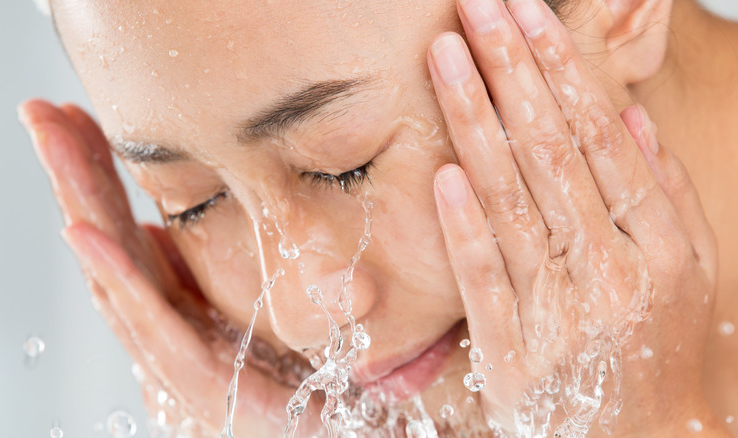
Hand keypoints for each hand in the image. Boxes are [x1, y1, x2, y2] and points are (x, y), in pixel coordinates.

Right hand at [18, 100, 317, 435]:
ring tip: (56, 151)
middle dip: (76, 178)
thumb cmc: (309, 376)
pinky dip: (120, 280)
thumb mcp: (257, 306)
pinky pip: (159, 330)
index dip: (99, 177)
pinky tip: (88, 233)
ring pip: (122, 280)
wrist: (350, 428)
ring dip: (86, 210)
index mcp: (183, 309)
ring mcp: (184, 363)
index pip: (129, 233)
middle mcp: (174, 332)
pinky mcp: (209, 390)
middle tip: (41, 113)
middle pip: (114, 248)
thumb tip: (153, 229)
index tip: (74, 117)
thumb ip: (200, 275)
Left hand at [427, 0, 725, 434]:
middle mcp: (612, 271)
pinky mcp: (515, 352)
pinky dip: (465, 225)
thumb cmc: (658, 352)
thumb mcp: (687, 274)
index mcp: (660, 245)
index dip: (561, 71)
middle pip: (551, 153)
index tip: (529, 15)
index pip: (599, 139)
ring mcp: (561, 312)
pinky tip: (444, 172)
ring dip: (476, 122)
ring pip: (512, 201)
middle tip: (478, 7)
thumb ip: (661, 195)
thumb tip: (625, 117)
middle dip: (511, 71)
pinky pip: (487, 280)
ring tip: (448, 56)